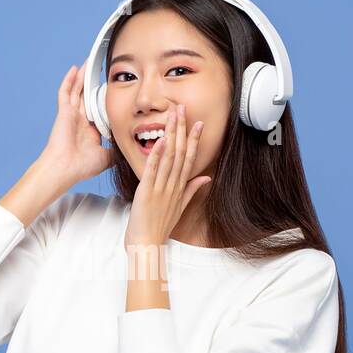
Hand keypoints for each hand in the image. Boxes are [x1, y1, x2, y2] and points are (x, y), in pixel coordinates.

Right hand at [36, 63, 113, 183]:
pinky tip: (75, 68)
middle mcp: (80, 120)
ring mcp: (71, 114)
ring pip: (78, 90)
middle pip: (87, 96)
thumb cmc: (82, 166)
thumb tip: (130, 148)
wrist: (64, 168)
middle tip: (103, 69)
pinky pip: (65, 92)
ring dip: (83, 76)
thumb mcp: (106, 157)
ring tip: (89, 62)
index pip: (99, 110)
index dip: (106, 99)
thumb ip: (116, 150)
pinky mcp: (64, 112)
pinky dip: (69, 80)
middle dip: (94, 83)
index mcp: (89, 130)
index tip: (116, 90)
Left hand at [123, 103, 210, 248]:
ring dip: (171, 135)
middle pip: (181, 153)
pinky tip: (160, 141)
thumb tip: (206, 179)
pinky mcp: (147, 192)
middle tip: (182, 109)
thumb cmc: (160, 226)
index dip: (195, 140)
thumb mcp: (180, 207)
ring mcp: (161, 188)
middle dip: (182, 129)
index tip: (198, 123)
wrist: (147, 244)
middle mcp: (173, 185)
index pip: (190, 159)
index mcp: (180, 188)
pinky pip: (153, 170)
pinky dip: (157, 155)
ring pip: (169, 157)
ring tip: (172, 116)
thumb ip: (192, 190)